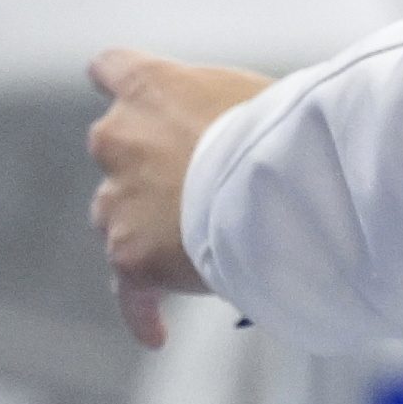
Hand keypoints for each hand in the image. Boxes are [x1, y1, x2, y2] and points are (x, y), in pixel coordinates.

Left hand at [86, 50, 265, 346]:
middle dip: (150, 173)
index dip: (122, 86)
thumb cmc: (291, 132)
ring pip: (117, 219)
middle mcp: (118, 137)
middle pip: (119, 155)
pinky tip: (157, 335)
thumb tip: (260, 137)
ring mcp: (117, 199)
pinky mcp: (129, 255)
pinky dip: (143, 310)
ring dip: (149, 231)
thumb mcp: (261, 97)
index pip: (111, 68)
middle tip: (204, 192)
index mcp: (152, 87)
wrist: (280, 186)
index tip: (135, 105)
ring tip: (201, 256)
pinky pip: (130, 291)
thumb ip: (231, 113)